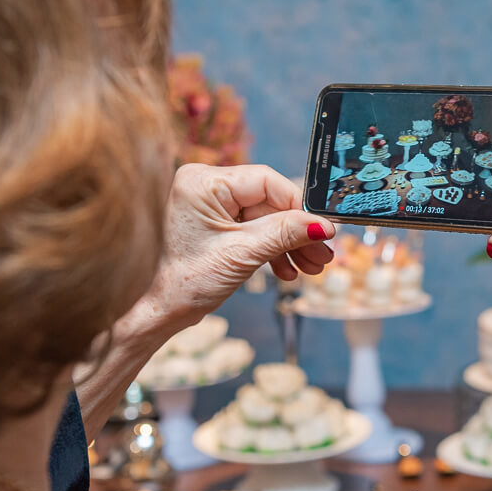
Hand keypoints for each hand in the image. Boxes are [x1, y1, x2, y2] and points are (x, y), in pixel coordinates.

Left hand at [148, 164, 335, 324]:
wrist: (168, 309)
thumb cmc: (191, 281)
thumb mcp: (244, 254)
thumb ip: (285, 233)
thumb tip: (323, 225)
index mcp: (204, 182)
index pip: (267, 181)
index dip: (298, 206)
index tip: (324, 229)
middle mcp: (206, 185)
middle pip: (270, 201)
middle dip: (297, 232)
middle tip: (322, 254)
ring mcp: (212, 204)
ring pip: (267, 217)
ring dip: (290, 243)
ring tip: (310, 267)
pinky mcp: (219, 221)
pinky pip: (256, 227)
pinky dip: (274, 248)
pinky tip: (288, 270)